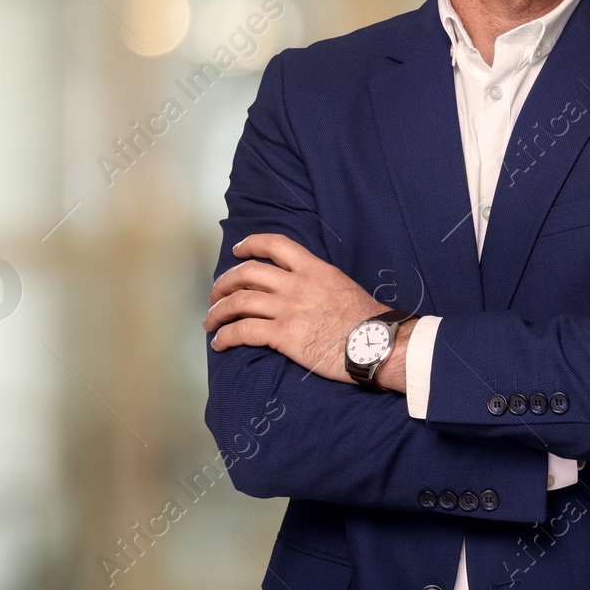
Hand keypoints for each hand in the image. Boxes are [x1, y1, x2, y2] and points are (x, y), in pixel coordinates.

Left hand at [203, 233, 388, 384]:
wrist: (378, 345)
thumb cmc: (367, 322)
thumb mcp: (342, 286)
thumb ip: (318, 282)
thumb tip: (304, 287)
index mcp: (313, 269)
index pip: (275, 245)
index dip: (250, 244)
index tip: (237, 250)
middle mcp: (297, 284)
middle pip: (247, 272)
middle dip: (224, 282)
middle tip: (216, 294)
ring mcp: (288, 309)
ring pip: (239, 301)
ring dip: (218, 311)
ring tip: (210, 320)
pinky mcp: (283, 335)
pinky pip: (243, 331)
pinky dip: (226, 336)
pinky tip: (220, 342)